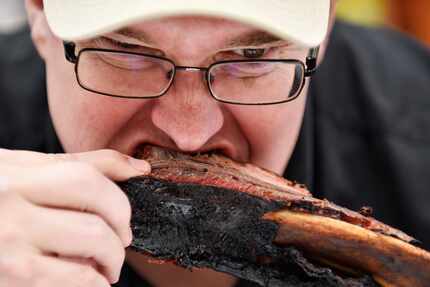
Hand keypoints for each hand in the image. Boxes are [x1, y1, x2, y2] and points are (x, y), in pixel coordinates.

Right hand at [0, 149, 149, 285]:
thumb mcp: (26, 169)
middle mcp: (10, 206)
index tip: (124, 218)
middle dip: (120, 238)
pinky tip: (89, 280)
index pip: (89, 181)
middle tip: (120, 244)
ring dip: (110, 264)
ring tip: (108, 266)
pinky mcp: (10, 277)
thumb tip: (139, 169)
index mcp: (17, 175)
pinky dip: (92, 284)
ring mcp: (8, 245)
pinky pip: (72, 283)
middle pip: (94, 222)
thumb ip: (84, 164)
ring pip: (87, 254)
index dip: (119, 203)